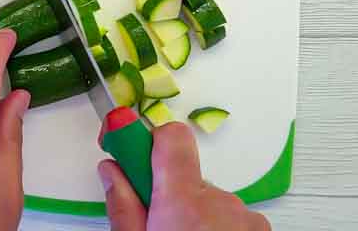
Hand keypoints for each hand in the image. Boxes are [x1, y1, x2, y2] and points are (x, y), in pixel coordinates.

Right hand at [100, 122, 270, 230]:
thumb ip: (123, 204)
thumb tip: (112, 171)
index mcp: (183, 201)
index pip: (171, 137)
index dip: (148, 139)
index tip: (130, 147)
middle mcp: (220, 203)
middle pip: (185, 175)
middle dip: (167, 191)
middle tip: (153, 222)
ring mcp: (246, 218)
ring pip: (209, 200)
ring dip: (195, 217)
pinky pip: (231, 218)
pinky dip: (216, 230)